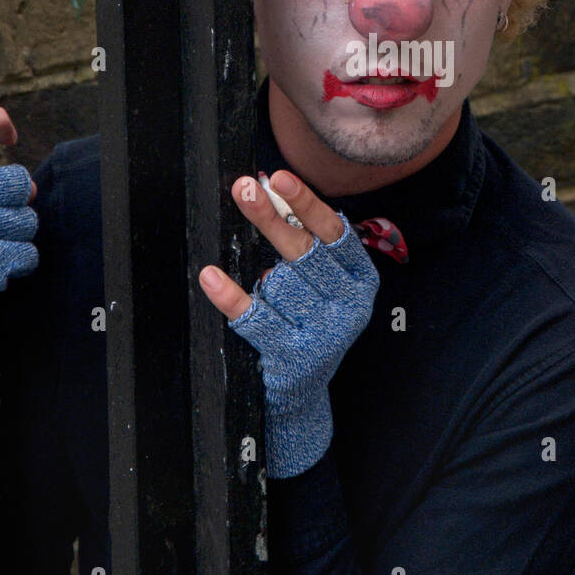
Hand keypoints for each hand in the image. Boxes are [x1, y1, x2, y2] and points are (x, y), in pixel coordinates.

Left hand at [199, 170, 380, 476]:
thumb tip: (267, 188)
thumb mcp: (321, 284)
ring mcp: (324, 335)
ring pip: (280, 284)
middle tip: (243, 189)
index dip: (307, 204)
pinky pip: (255, 318)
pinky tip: (212, 277)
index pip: (335, 234)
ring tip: (261, 279)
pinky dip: (231, 296)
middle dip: (270, 219)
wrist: (302, 396)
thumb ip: (305, 241)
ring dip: (262, 277)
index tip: (278, 178)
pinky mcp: (294, 358)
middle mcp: (351, 307)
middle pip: (305, 253)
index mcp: (362, 281)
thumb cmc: (308, 322)